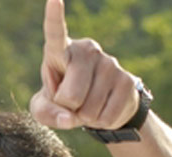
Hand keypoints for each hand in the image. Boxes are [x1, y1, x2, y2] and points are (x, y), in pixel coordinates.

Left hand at [30, 0, 138, 130]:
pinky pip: (107, 116)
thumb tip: (68, 119)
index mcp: (60, 51)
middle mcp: (87, 51)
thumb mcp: (43, 110)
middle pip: (70, 96)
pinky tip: (101, 110)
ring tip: (86, 104)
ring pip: (89, 109)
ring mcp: (110, 63)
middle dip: (68, 109)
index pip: (56, 34)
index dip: (54, 19)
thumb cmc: (60, 103)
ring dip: (85, 117)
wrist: (96, 107)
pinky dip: (101, 122)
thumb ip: (47, 114)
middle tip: (71, 103)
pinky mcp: (128, 80)